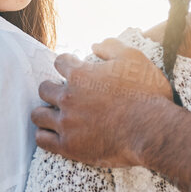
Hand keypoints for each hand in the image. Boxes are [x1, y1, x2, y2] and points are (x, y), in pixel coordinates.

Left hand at [33, 39, 175, 167]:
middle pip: (44, 89)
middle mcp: (68, 97)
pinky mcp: (69, 146)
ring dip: (45, 113)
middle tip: (65, 95)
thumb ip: (112, 47)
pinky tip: (53, 134)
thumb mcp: (134, 59)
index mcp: (81, 75)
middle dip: (53, 89)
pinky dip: (45, 135)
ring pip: (38, 115)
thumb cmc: (147, 94)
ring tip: (55, 116)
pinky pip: (42, 140)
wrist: (153, 131)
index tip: (74, 70)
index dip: (68, 64)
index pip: (60, 62)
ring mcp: (66, 123)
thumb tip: (94, 45)